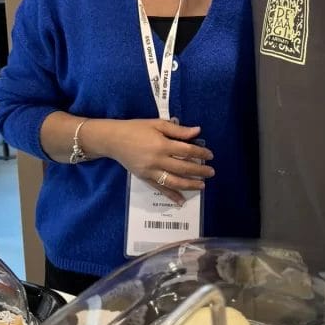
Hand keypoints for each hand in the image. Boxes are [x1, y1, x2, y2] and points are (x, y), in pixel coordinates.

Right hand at [95, 119, 213, 204]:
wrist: (113, 140)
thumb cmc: (136, 128)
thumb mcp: (157, 124)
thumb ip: (177, 130)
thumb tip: (197, 131)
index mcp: (161, 144)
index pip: (186, 150)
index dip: (200, 153)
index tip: (210, 155)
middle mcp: (157, 160)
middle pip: (183, 168)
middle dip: (199, 171)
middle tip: (211, 172)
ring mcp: (150, 171)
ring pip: (174, 181)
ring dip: (190, 185)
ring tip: (202, 186)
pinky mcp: (144, 178)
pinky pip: (160, 188)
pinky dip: (171, 195)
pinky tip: (181, 200)